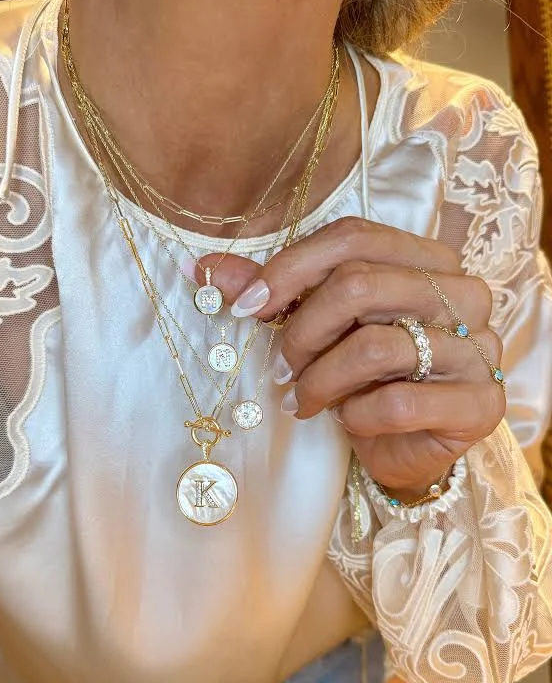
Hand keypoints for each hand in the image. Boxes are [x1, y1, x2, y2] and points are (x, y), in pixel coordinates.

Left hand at [198, 218, 505, 492]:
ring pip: (374, 345)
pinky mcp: (482, 401)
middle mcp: (462, 292)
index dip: (290, 269)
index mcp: (427, 258)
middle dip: (301, 332)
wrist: (404, 445)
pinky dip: (358, 416)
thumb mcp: (316, 329)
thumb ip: (270, 295)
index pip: (352, 237)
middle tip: (281, 368)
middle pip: (359, 285)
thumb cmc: (362, 378)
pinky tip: (352, 421)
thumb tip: (199, 269)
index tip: (246, 307)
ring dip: (320, 380)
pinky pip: (399, 402)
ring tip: (305, 399)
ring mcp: (479, 346)